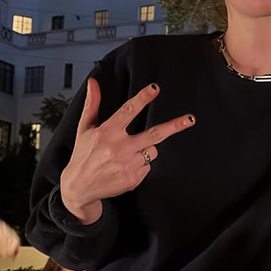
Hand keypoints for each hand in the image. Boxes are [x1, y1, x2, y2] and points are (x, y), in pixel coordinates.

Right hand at [60, 78, 195, 223]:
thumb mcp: (84, 129)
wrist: (80, 187)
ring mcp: (127, 165)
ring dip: (146, 148)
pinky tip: (125, 166)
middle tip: (190, 119)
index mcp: (107, 132)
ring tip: (126, 153)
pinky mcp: (133, 179)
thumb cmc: (83, 155)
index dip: (142, 99)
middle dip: (174, 126)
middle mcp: (119, 148)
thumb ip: (92, 105)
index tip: (155, 88)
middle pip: (154, 134)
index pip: (128, 111)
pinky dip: (141, 164)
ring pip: (152, 150)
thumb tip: (94, 82)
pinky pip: (148, 165)